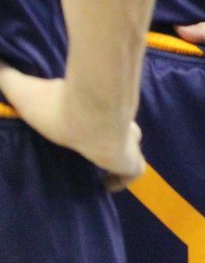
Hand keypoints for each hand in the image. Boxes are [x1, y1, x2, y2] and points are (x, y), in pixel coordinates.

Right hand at [0, 67, 143, 189]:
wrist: (90, 111)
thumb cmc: (58, 105)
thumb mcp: (24, 90)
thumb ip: (7, 76)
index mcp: (88, 109)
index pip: (94, 112)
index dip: (89, 118)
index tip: (76, 128)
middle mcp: (111, 121)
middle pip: (117, 125)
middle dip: (109, 134)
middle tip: (90, 148)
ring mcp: (124, 140)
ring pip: (130, 144)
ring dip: (118, 154)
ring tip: (100, 168)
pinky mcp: (130, 159)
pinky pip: (133, 172)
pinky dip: (123, 179)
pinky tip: (107, 186)